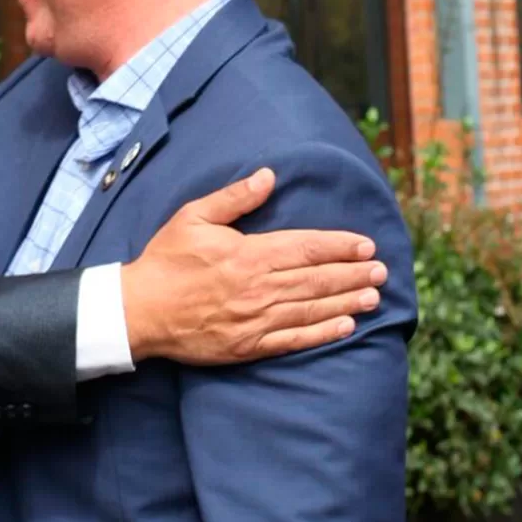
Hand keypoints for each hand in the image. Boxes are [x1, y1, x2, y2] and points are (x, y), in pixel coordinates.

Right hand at [120, 167, 385, 365]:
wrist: (139, 311)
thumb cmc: (165, 260)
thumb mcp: (193, 217)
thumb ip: (234, 197)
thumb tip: (268, 177)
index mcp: (249, 254)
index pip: (307, 247)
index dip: (340, 245)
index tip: (366, 244)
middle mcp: (259, 288)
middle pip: (318, 279)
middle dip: (353, 274)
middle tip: (381, 271)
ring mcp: (256, 319)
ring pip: (313, 309)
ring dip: (347, 302)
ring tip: (373, 298)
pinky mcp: (249, 345)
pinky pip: (294, 340)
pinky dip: (322, 334)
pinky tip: (344, 328)